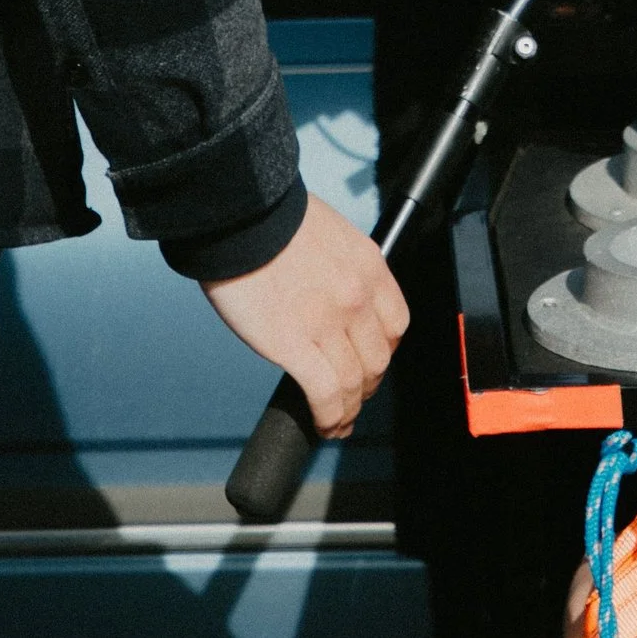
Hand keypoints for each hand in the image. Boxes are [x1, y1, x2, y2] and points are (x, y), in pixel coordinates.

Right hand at [202, 193, 407, 435]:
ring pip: (353, 383)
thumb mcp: (328, 233)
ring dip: (348, 409)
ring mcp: (327, 323)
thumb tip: (332, 293)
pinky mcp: (292, 344)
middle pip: (378, 359)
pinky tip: (323, 424)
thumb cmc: (271, 217)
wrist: (240, 213)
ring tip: (337, 421)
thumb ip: (339, 267)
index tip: (372, 361)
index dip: (386, 351)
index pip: (396, 324)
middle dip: (368, 385)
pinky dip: (328, 416)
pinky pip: (324, 393)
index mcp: (369, 267)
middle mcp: (356, 297)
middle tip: (354, 395)